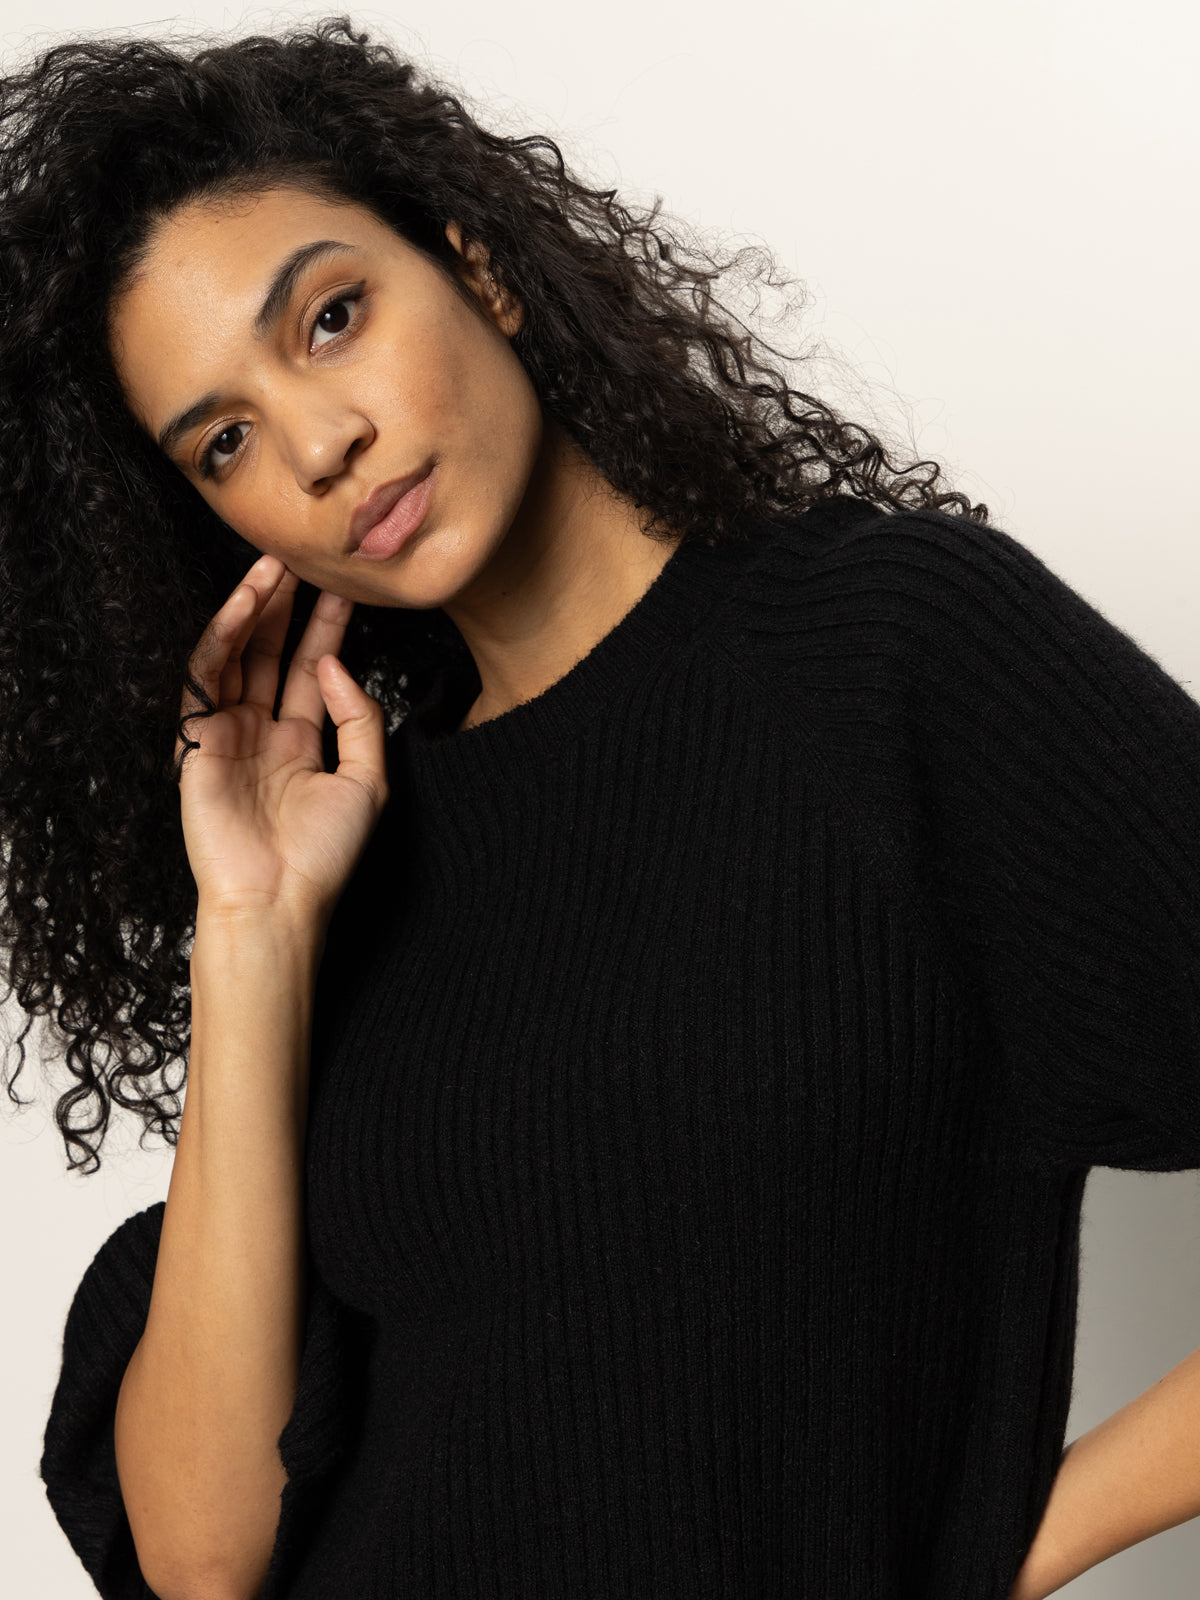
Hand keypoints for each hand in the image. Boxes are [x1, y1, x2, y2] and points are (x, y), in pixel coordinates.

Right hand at [175, 553, 388, 927]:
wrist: (278, 899)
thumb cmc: (323, 855)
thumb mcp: (367, 780)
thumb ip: (359, 718)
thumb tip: (330, 664)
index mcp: (299, 744)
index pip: (310, 670)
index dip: (326, 630)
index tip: (345, 590)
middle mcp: (261, 733)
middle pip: (270, 654)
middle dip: (285, 607)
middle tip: (301, 559)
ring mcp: (226, 734)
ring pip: (236, 657)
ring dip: (252, 610)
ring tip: (273, 568)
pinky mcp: (196, 740)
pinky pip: (205, 677)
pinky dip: (222, 639)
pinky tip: (245, 607)